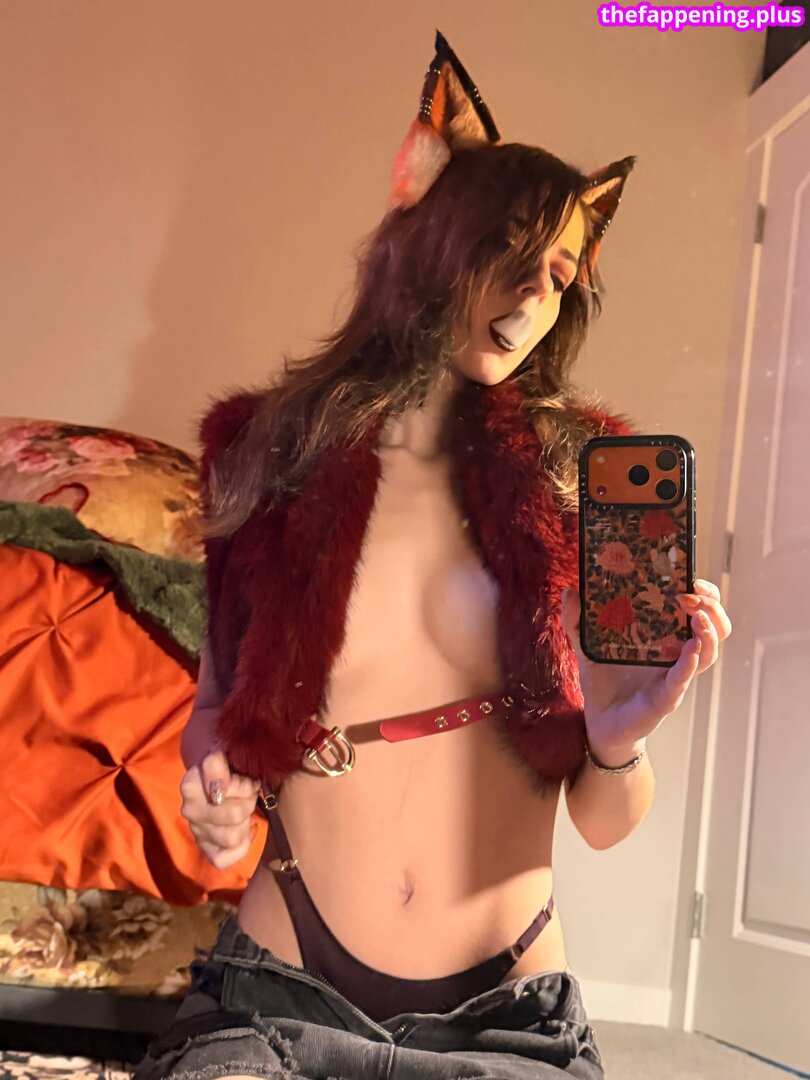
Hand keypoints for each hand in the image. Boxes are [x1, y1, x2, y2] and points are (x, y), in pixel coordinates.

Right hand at [179, 750, 261, 869]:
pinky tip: (245, 829)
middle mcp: (189, 810)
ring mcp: (196, 830)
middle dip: (249, 802)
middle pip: (234, 815)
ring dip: (245, 822)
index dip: (245, 785)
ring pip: (232, 837)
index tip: (246, 778)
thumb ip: (216, 765)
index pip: (224, 790)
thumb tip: (218, 788)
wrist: (214, 769)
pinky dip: (242, 847)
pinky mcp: (205, 847)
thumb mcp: (221, 752)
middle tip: (249, 794)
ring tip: (244, 809)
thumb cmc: (224, 762)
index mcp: (190, 785)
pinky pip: (224, 859)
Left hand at [561, 578, 731, 763]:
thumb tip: (569, 591)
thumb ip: (577, 621)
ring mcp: (676, 675)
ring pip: (709, 652)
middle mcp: (677, 653)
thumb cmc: (602, 681)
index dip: (704, 593)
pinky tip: (690, 648)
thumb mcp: (586, 646)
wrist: (599, 722)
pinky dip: (690, 662)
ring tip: (698, 616)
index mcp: (664, 636)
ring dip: (709, 632)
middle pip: (715, 628)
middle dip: (712, 607)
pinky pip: (685, 677)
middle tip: (694, 595)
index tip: (694, 578)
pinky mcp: (667, 696)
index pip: (698, 609)